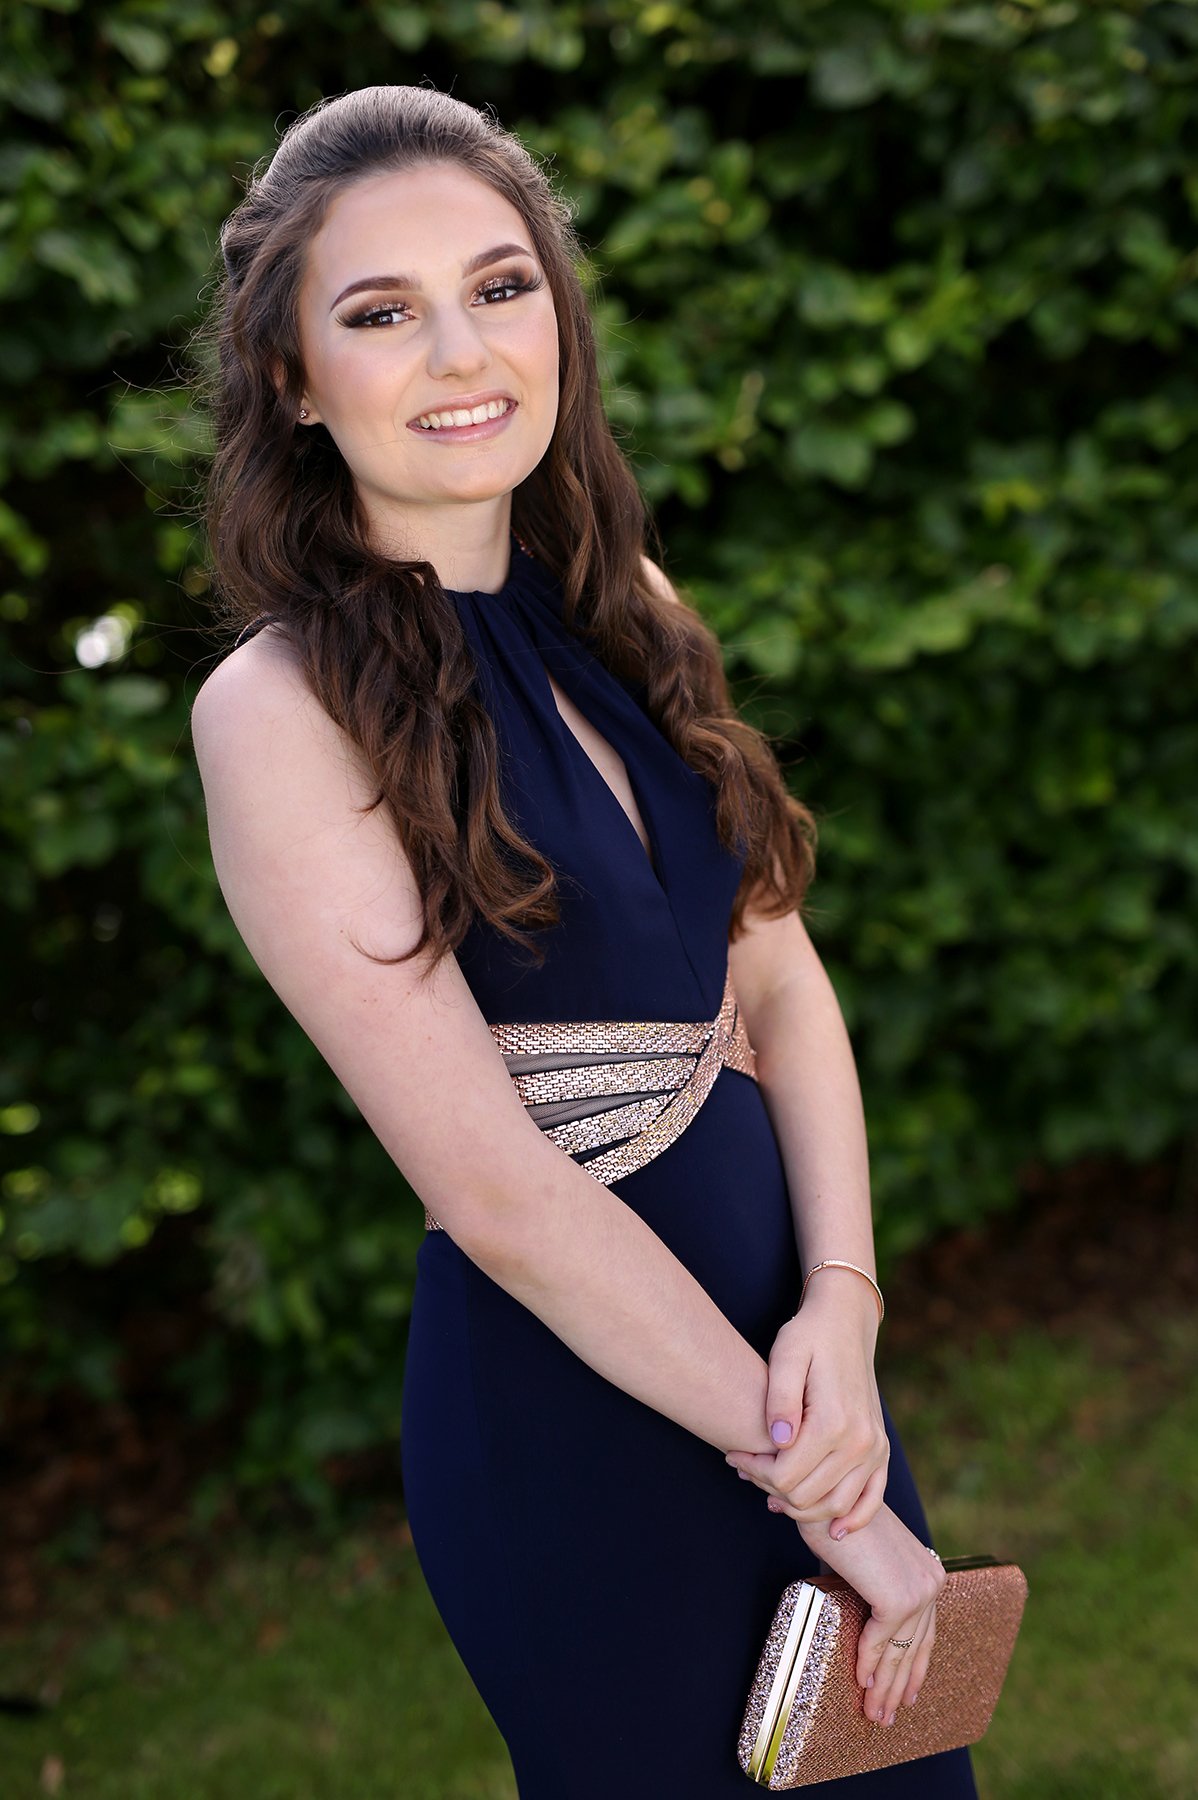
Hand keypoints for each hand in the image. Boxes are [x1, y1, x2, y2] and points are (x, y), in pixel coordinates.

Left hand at [725, 1270, 887, 1533]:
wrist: (846, 1322)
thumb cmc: (809, 1336)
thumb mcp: (785, 1355)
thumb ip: (779, 1399)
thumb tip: (778, 1443)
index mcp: (834, 1422)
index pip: (786, 1476)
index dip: (754, 1471)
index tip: (733, 1455)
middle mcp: (860, 1442)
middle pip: (806, 1496)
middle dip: (769, 1488)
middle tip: (745, 1467)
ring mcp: (875, 1449)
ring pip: (835, 1506)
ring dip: (800, 1508)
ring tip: (770, 1491)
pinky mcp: (881, 1451)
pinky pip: (871, 1499)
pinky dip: (852, 1519)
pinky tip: (831, 1531)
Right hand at [799, 1504, 944, 1724]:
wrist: (830, 1495)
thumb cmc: (839, 1523)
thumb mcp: (867, 1562)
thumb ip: (873, 1593)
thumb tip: (867, 1634)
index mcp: (928, 1572)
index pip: (926, 1631)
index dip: (914, 1667)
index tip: (905, 1695)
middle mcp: (931, 1581)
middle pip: (916, 1646)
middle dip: (899, 1685)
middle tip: (885, 1716)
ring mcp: (918, 1589)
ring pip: (901, 1649)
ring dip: (884, 1686)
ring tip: (874, 1713)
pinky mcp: (898, 1596)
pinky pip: (881, 1641)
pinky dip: (869, 1662)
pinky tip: (861, 1681)